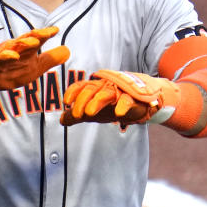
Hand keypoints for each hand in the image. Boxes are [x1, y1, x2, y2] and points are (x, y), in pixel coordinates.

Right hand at [0, 26, 69, 94]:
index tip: (56, 30)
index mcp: (26, 49)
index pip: (37, 38)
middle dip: (36, 35)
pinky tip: (14, 56)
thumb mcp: (35, 67)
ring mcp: (4, 54)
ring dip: (24, 43)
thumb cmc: (13, 71)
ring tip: (35, 42)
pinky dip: (7, 56)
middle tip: (47, 33)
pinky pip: (1, 58)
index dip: (46, 33)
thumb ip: (50, 59)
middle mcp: (16, 48)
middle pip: (27, 39)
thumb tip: (67, 50)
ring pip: (14, 46)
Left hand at [61, 70, 180, 127]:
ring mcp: (120, 90)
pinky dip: (122, 105)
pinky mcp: (134, 97)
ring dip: (97, 101)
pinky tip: (118, 113)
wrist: (145, 101)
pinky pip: (128, 99)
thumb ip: (78, 115)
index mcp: (95, 87)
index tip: (66, 102)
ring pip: (106, 92)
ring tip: (89, 113)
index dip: (72, 92)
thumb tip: (61, 120)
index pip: (81, 86)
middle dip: (81, 101)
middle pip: (90, 89)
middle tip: (77, 114)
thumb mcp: (94, 111)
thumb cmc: (115, 104)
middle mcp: (106, 86)